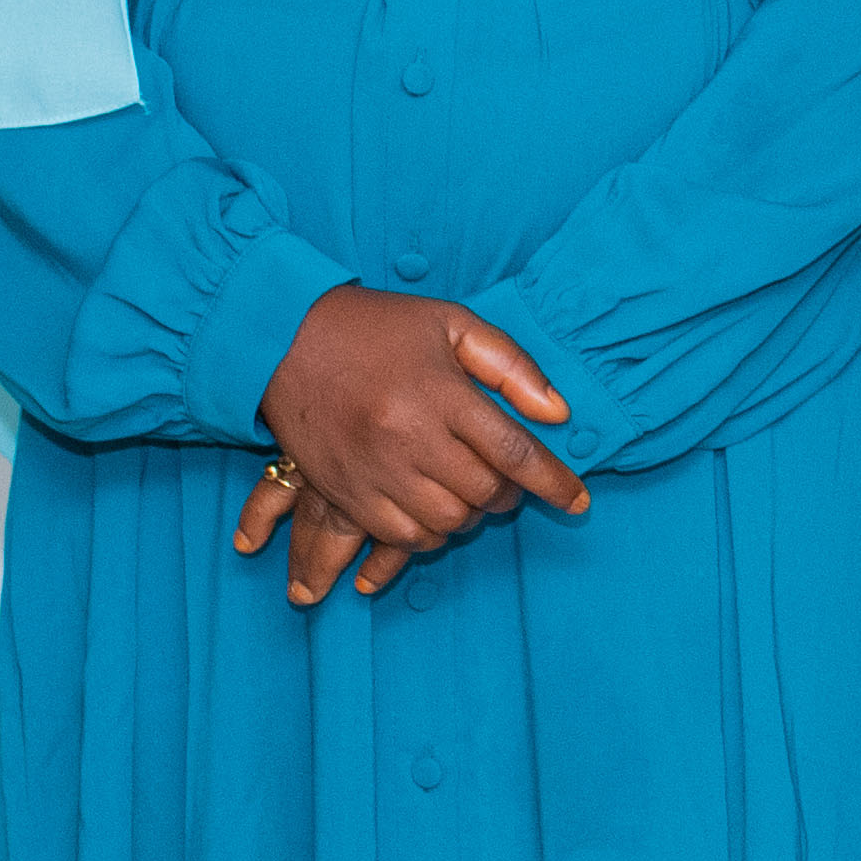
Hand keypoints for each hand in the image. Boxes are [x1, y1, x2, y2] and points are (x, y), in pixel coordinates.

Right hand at [232, 285, 586, 604]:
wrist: (282, 339)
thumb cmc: (377, 328)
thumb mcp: (453, 324)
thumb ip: (512, 366)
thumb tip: (558, 415)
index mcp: (441, 395)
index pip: (514, 453)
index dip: (553, 482)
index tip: (578, 502)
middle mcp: (408, 438)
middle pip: (483, 493)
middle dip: (509, 496)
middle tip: (508, 482)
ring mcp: (372, 470)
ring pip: (445, 523)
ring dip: (470, 516)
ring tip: (469, 492)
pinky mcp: (342, 491)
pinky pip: (399, 536)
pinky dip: (427, 533)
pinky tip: (432, 509)